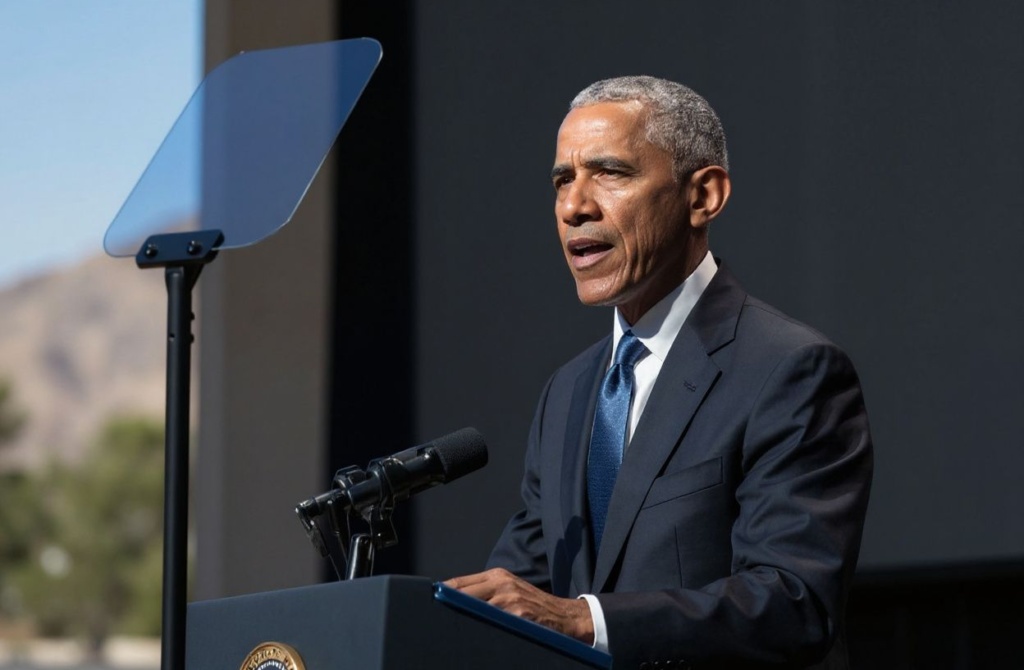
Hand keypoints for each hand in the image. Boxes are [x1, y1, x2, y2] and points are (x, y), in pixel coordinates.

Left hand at [445, 568, 594, 643]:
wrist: (565, 616)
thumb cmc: (533, 605)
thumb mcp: (510, 589)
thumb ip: (486, 590)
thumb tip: (454, 597)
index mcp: (498, 576)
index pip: (460, 582)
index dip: (443, 592)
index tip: (430, 601)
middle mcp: (502, 584)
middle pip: (462, 593)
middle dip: (447, 605)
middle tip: (434, 617)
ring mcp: (510, 600)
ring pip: (473, 608)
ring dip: (461, 617)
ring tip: (449, 628)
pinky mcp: (518, 616)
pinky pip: (491, 622)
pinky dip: (480, 628)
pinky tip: (474, 635)